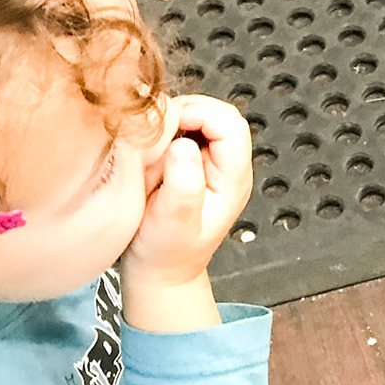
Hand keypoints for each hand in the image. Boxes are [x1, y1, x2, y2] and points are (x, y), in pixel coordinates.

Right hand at [122, 94, 252, 288]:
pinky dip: (162, 136)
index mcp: (233, 179)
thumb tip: (183, 146)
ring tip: (152, 156)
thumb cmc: (167, 254)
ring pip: (196, 118)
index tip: (166, 128)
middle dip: (181, 116)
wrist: (161, 272)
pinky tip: (150, 160)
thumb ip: (183, 186)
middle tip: (154, 141)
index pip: (230, 123)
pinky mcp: (193, 163)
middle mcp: (227, 166)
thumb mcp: (173, 223)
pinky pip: (181, 132)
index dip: (198, 114)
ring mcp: (211, 163)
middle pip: (216, 113)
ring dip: (169, 126)